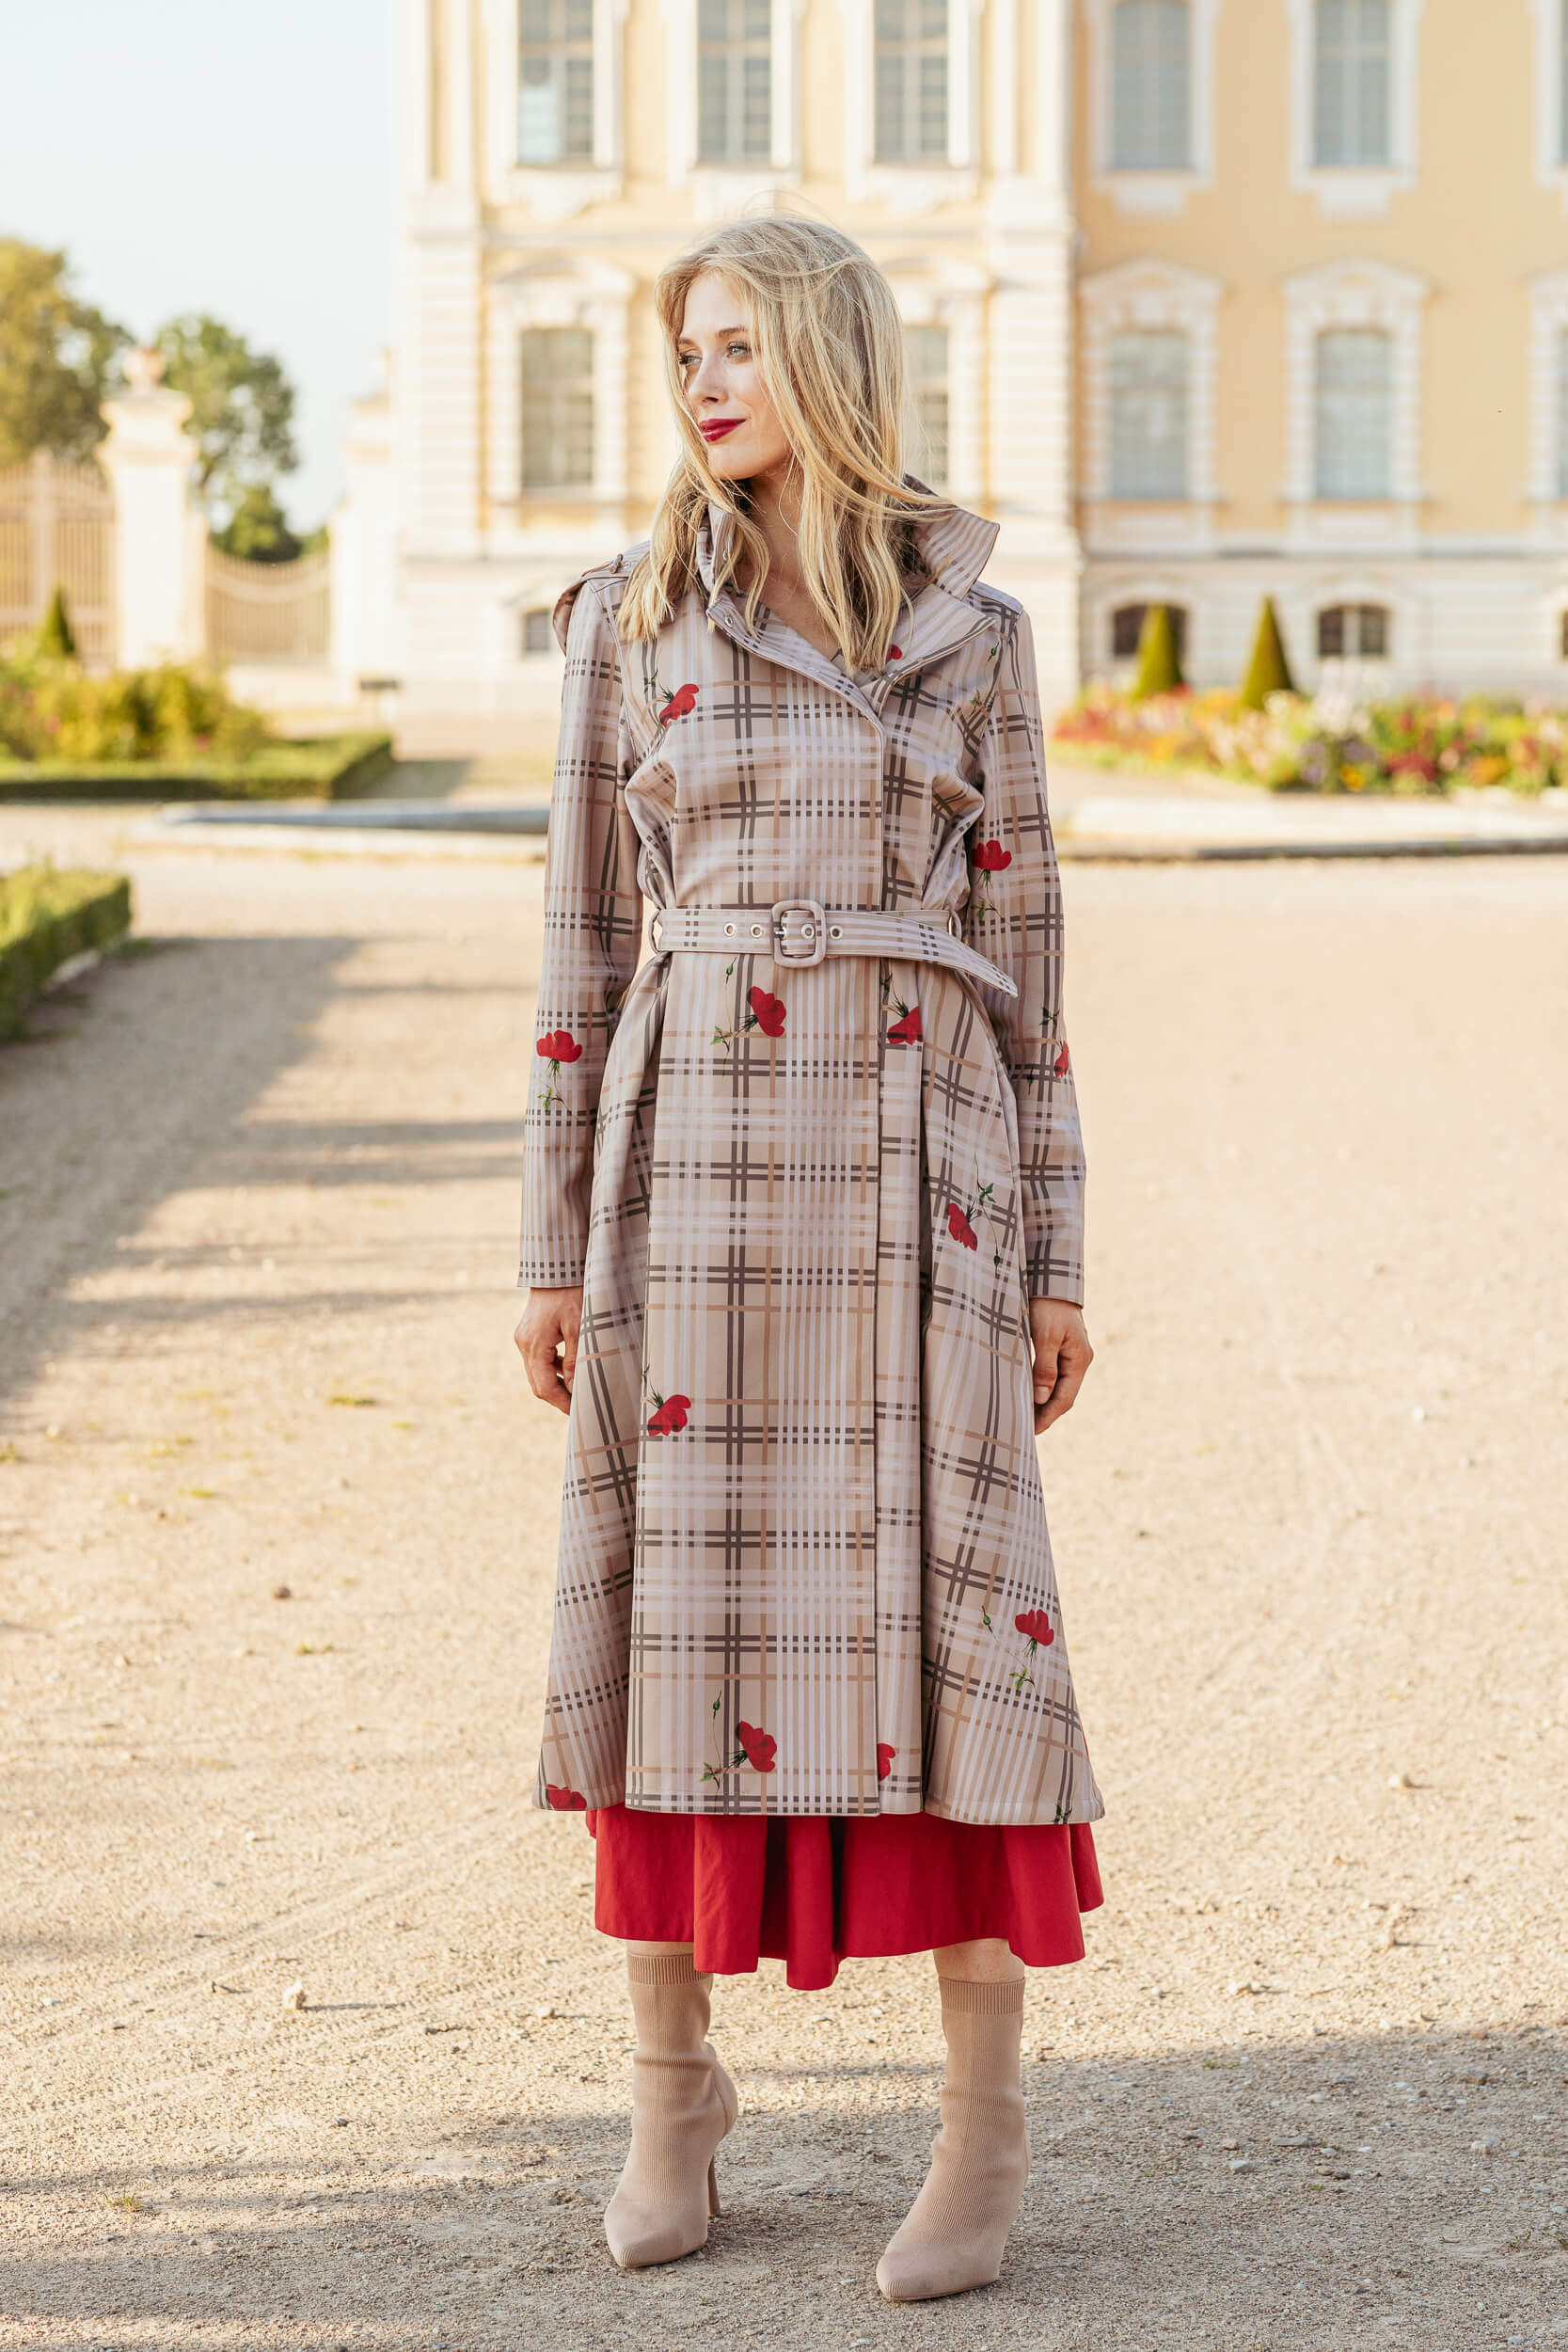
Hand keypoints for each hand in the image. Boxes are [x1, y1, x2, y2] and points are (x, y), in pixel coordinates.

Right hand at [515, 1286, 583, 1415]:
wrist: (556, 1267)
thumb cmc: (571, 1293)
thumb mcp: (579, 1328)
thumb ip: (574, 1361)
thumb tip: (575, 1390)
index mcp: (534, 1345)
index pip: (545, 1387)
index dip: (562, 1403)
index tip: (579, 1413)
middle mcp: (523, 1344)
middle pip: (538, 1384)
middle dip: (558, 1397)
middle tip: (579, 1407)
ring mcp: (523, 1338)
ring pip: (537, 1373)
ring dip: (556, 1383)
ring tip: (577, 1391)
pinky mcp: (528, 1332)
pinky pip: (538, 1359)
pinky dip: (552, 1369)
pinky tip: (569, 1369)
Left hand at [1029, 1297, 1092, 1434]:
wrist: (1052, 1279)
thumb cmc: (1048, 1306)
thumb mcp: (1044, 1337)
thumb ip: (1044, 1368)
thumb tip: (1042, 1398)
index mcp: (1079, 1360)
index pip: (1065, 1399)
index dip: (1048, 1417)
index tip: (1031, 1431)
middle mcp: (1080, 1360)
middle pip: (1064, 1396)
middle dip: (1046, 1413)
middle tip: (1026, 1429)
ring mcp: (1073, 1354)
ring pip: (1059, 1386)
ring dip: (1044, 1401)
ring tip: (1026, 1416)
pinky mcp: (1063, 1347)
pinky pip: (1054, 1374)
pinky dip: (1043, 1387)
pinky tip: (1030, 1393)